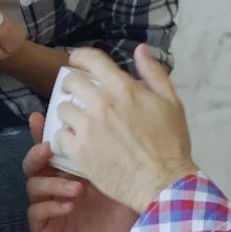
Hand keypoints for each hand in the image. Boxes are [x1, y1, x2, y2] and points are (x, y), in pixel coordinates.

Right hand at [24, 113, 141, 231]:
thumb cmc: (125, 226)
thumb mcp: (126, 189)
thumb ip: (118, 163)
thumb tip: (124, 129)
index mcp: (75, 174)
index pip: (57, 149)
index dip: (45, 132)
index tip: (40, 116)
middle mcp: (58, 188)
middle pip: (35, 163)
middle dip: (38, 153)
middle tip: (50, 149)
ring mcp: (49, 209)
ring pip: (33, 185)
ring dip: (52, 182)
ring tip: (76, 189)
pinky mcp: (44, 231)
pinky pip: (36, 212)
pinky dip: (50, 206)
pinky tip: (68, 207)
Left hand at [43, 45, 198, 211]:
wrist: (162, 182)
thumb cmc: (171, 143)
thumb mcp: (171, 102)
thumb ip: (154, 73)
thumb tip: (140, 50)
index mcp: (123, 89)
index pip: (92, 60)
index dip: (80, 56)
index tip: (76, 60)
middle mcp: (101, 104)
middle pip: (71, 82)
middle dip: (72, 84)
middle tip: (77, 93)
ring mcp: (87, 128)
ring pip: (62, 109)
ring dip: (69, 112)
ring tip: (78, 120)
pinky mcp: (79, 151)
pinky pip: (59, 136)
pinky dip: (65, 137)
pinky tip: (75, 141)